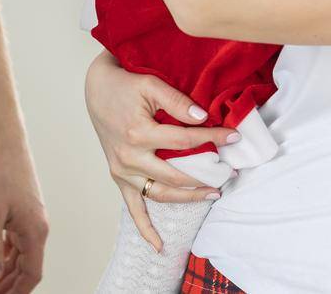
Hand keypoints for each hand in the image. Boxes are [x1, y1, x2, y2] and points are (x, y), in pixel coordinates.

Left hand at [0, 143, 49, 292]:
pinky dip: (3, 255)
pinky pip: (14, 243)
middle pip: (25, 267)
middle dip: (7, 284)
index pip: (31, 274)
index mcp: (35, 232)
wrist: (5, 144)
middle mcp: (37, 229)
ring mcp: (30, 221)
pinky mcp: (22, 214)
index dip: (16, 291)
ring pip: (19, 256)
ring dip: (4, 271)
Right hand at [84, 52, 240, 252]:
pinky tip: (159, 246)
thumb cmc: (124, 84)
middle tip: (229, 173)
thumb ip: (176, 101)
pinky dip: (145, 228)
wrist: (96, 89)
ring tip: (212, 194)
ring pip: (160, 193)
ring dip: (187, 198)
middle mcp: (130, 156)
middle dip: (206, 176)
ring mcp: (123, 170)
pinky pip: (133, 208)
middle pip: (176, 174)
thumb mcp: (151, 84)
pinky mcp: (118, 176)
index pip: (185, 141)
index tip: (234, 136)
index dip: (212, 138)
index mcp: (139, 133)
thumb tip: (202, 118)